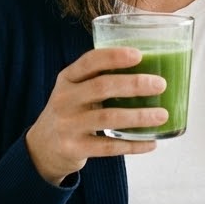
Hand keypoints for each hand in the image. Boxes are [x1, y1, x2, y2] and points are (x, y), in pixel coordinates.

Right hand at [25, 47, 167, 184]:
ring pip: (109, 118)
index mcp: (68, 78)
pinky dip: (133, 144)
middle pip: (102, 87)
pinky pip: (109, 147)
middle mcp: (65, 99)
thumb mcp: (74, 90)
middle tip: (160, 84)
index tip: (139, 55)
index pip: (89, 61)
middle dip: (134, 84)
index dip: (114, 56)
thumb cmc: (71, 111)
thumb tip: (149, 70)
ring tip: (162, 115)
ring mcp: (68, 125)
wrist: (42, 147)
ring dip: (139, 116)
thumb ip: (99, 79)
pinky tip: (151, 142)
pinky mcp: (74, 148)